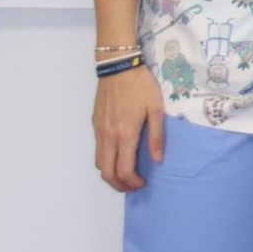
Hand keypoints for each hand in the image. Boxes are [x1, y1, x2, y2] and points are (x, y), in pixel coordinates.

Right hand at [93, 65, 164, 192]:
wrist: (117, 66)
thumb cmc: (140, 85)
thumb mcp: (155, 108)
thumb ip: (156, 136)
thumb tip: (157, 160)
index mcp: (124, 134)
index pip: (123, 170)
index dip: (132, 182)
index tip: (142, 183)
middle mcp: (108, 136)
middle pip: (106, 172)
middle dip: (118, 185)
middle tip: (132, 186)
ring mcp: (98, 130)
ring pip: (98, 162)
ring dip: (110, 173)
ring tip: (125, 173)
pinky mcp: (95, 123)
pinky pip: (97, 149)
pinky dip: (105, 159)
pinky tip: (117, 154)